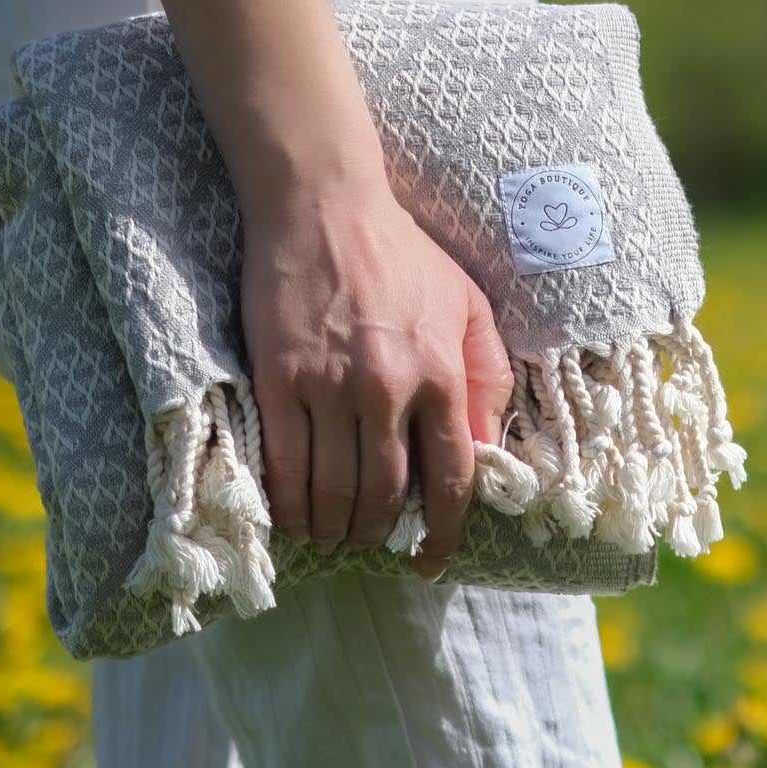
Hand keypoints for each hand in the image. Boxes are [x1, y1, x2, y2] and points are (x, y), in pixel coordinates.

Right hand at [240, 177, 514, 580]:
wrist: (324, 207)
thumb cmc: (402, 254)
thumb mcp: (469, 305)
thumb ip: (487, 376)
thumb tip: (485, 446)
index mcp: (443, 374)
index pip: (451, 478)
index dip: (442, 531)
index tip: (432, 560)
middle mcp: (390, 389)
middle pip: (384, 495)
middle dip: (378, 533)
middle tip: (372, 542)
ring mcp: (330, 387)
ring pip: (332, 491)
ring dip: (334, 528)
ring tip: (334, 535)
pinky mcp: (278, 380)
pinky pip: (284, 466)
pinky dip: (291, 505)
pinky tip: (296, 517)